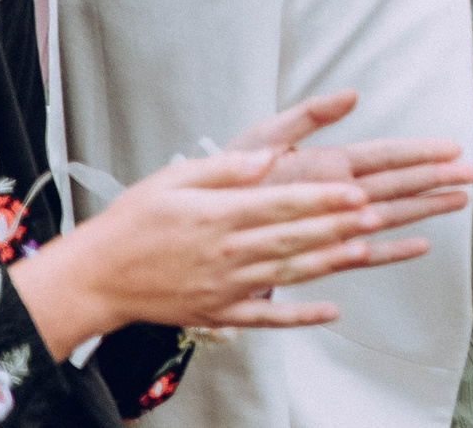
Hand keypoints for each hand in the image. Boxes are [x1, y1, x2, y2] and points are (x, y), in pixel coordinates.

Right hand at [12, 110, 472, 359]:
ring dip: (330, 261)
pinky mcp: (218, 311)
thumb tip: (268, 158)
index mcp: (217, 215)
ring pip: (287, 273)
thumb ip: (225, 170)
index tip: (356, 189)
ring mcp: (224, 286)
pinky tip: (332, 311)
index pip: (281, 204)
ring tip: (366, 249)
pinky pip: (266, 316)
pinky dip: (300, 315)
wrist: (93, 278)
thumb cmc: (133, 221)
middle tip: (378, 214)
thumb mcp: (174, 181)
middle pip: (293, 236)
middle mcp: (226, 252)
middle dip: (338, 224)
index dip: (321, 197)